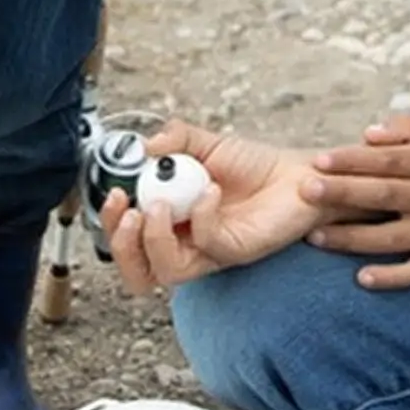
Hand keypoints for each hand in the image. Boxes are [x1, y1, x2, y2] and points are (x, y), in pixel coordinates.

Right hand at [103, 120, 325, 293]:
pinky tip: (210, 188)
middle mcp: (185, 241)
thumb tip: (145, 147)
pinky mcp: (235, 251)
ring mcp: (209, 250)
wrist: (299, 174)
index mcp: (171, 219)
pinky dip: (200, 213)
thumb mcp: (207, 142)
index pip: (128, 240)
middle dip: (120, 243)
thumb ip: (175, 138)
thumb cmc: (254, 165)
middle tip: (127, 211)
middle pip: (137, 271)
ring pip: (166, 270)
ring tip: (160, 205)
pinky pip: (207, 243)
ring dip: (153, 237)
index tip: (116, 193)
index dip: (111, 224)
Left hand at [299, 116, 409, 290]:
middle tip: (305, 191)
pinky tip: (363, 278)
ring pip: (391, 236)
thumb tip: (367, 133)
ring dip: (352, 238)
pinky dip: (393, 276)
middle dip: (341, 193)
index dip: (350, 160)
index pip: (385, 160)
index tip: (318, 160)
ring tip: (316, 238)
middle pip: (381, 195)